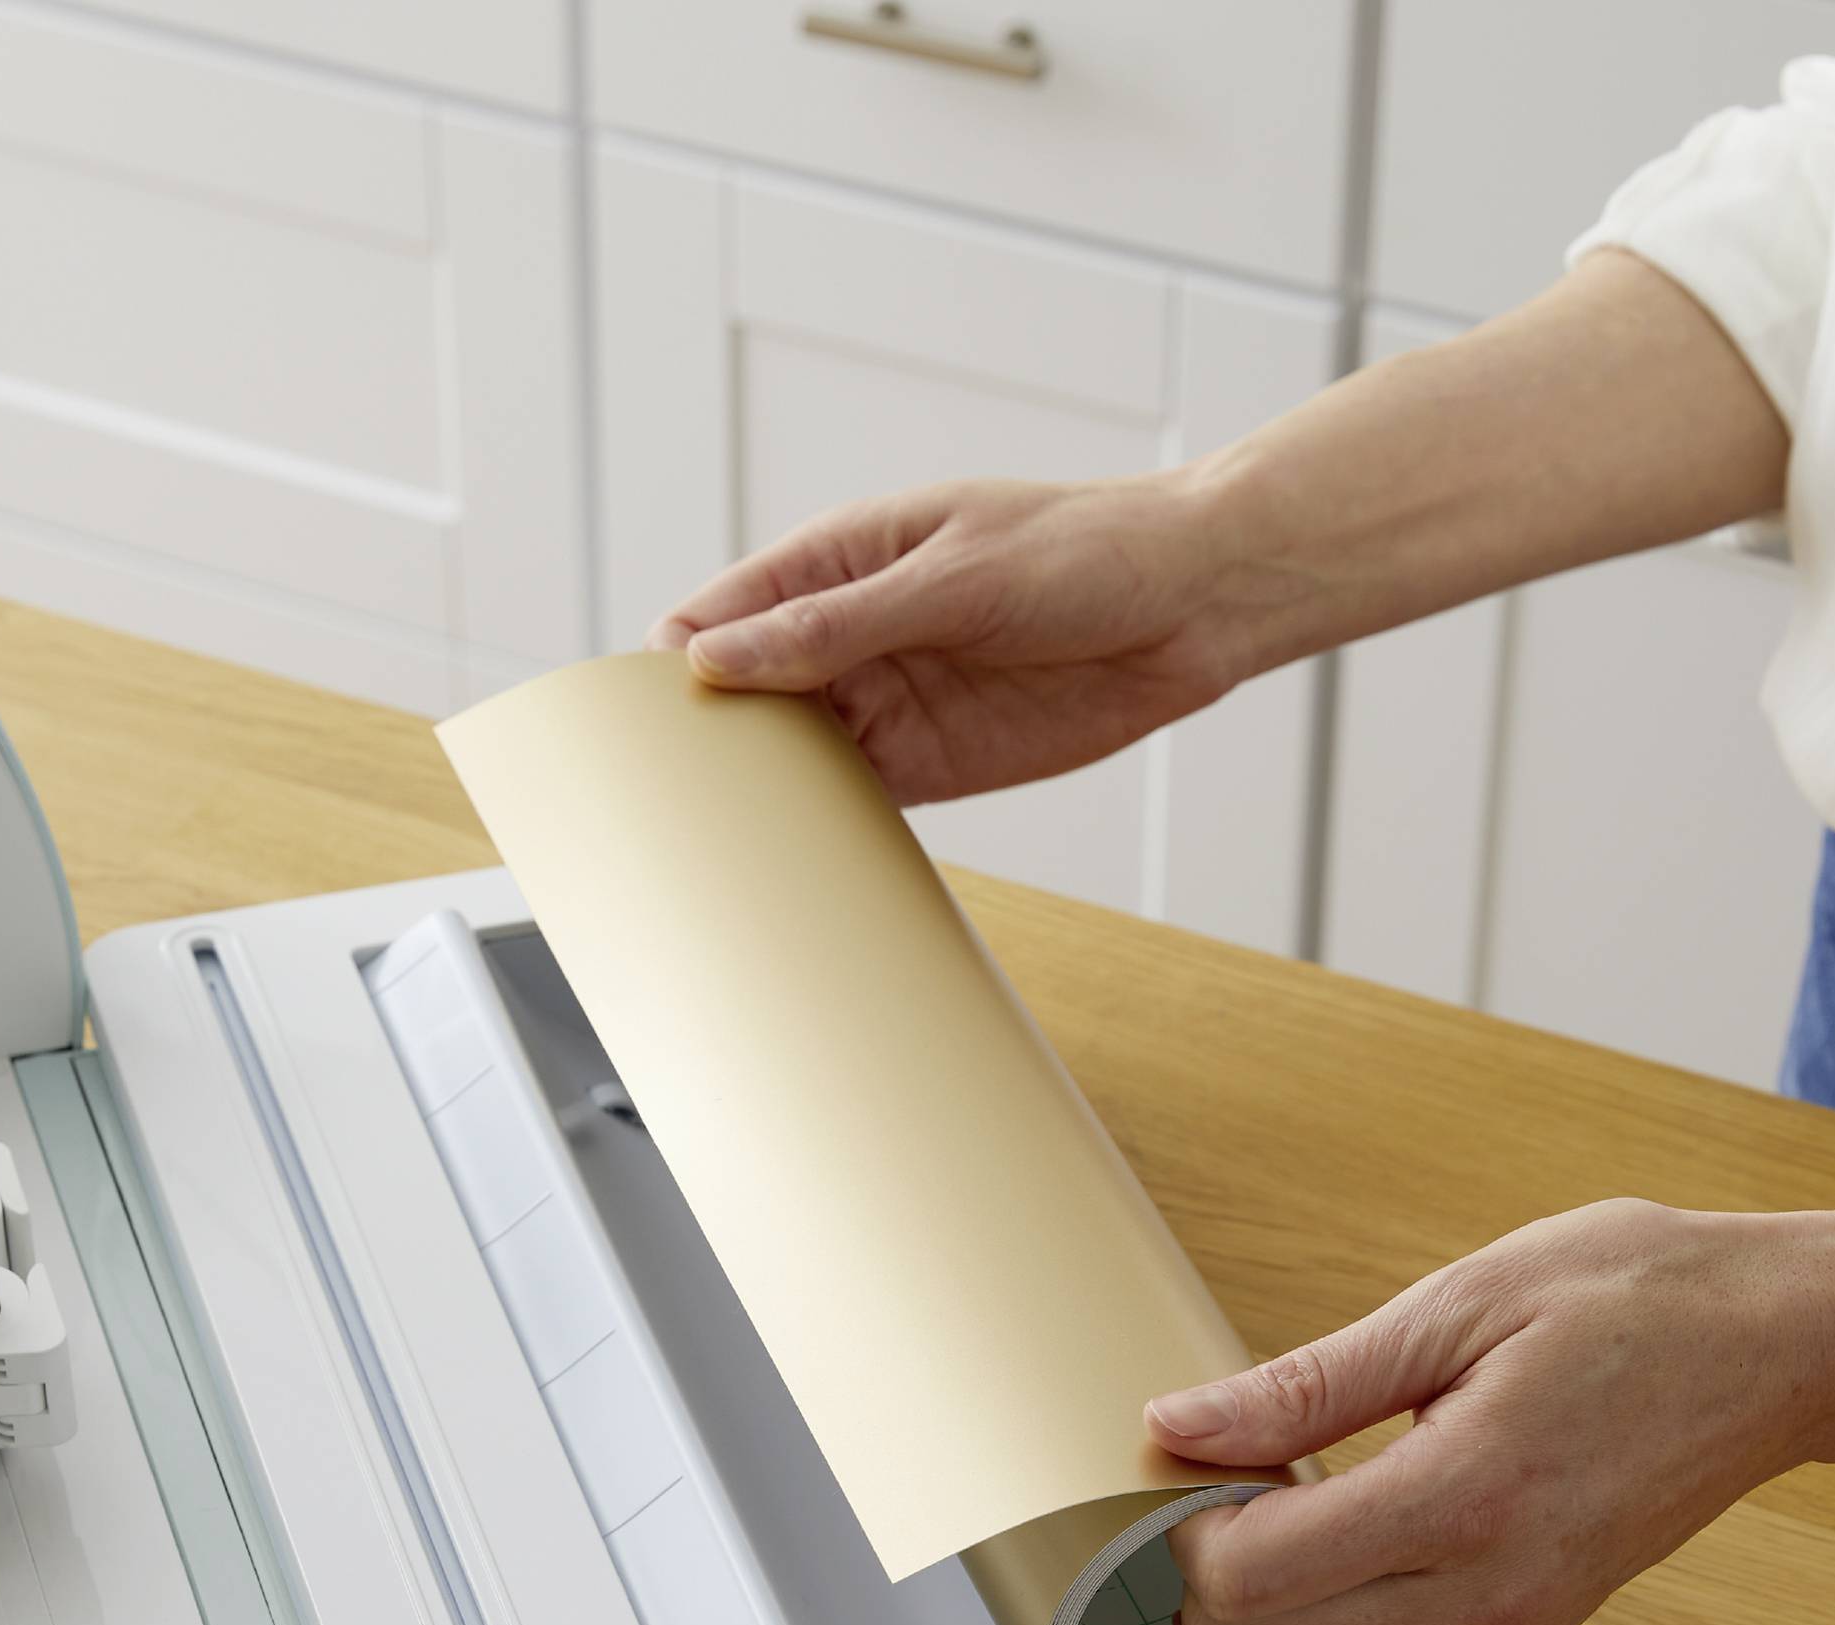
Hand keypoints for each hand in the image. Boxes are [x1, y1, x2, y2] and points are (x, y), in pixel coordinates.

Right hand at [649, 472, 1284, 805]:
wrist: (1196, 603)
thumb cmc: (1086, 552)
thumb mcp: (952, 579)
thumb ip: (835, 624)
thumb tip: (715, 658)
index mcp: (834, 563)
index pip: (714, 621)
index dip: (669, 672)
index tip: (638, 728)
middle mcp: (844, 637)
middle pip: (733, 700)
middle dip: (696, 747)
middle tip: (663, 808)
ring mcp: (880, 703)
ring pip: (782, 760)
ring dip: (751, 798)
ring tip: (713, 848)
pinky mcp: (923, 765)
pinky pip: (845, 805)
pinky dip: (814, 833)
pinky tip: (787, 862)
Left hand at [1141, 1202, 1834, 1624]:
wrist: (1777, 1350)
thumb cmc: (1641, 1304)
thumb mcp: (1462, 1302)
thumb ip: (1306, 1383)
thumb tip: (1180, 1423)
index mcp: (1465, 1498)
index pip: (1253, 1580)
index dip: (1186, 1533)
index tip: (1198, 1475)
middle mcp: (1486, 1598)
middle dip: (1195, 1594)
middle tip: (1217, 1514)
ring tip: (1250, 1568)